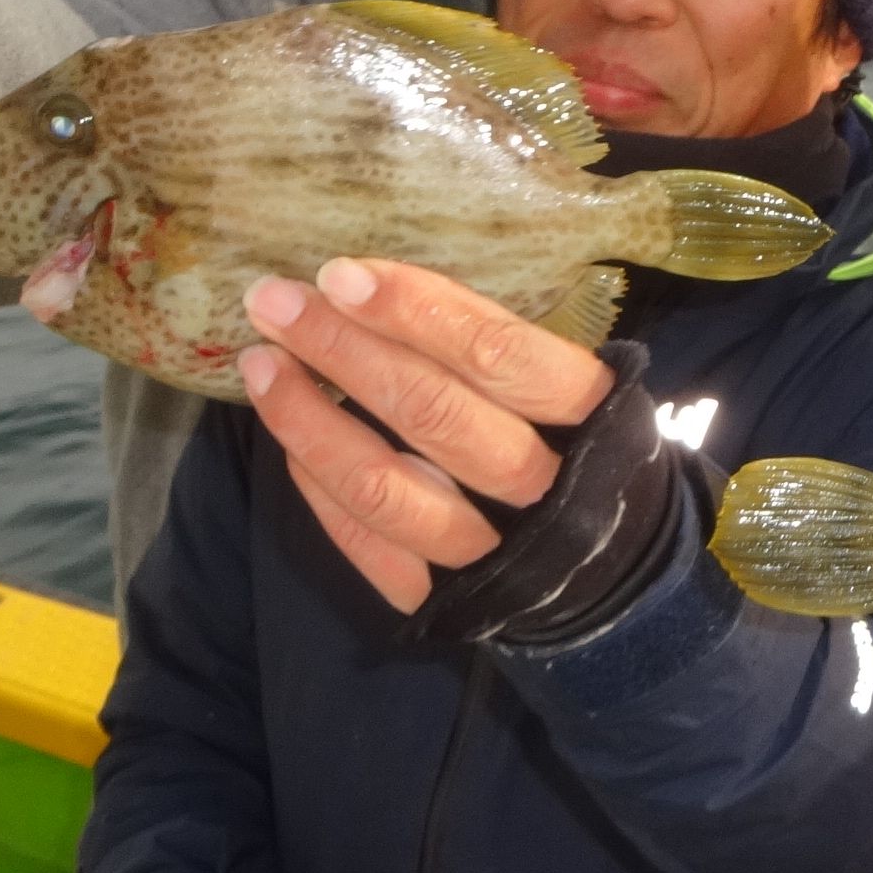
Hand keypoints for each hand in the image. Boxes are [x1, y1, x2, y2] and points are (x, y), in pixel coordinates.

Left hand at [239, 259, 612, 614]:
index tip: (340, 274)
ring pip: (386, 485)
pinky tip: (286, 437)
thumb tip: (375, 287)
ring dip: (311, 420)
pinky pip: (368, 541)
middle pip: (433, 413)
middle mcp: (546, 492)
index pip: (499, 355)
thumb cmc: (583, 449)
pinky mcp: (446, 599)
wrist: (613, 572)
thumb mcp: (575, 392)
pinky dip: (319, 486)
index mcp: (594, 421)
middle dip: (344, 349)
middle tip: (275, 301)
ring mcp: (492, 554)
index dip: (417, 312)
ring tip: (260, 363)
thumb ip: (498, 351)